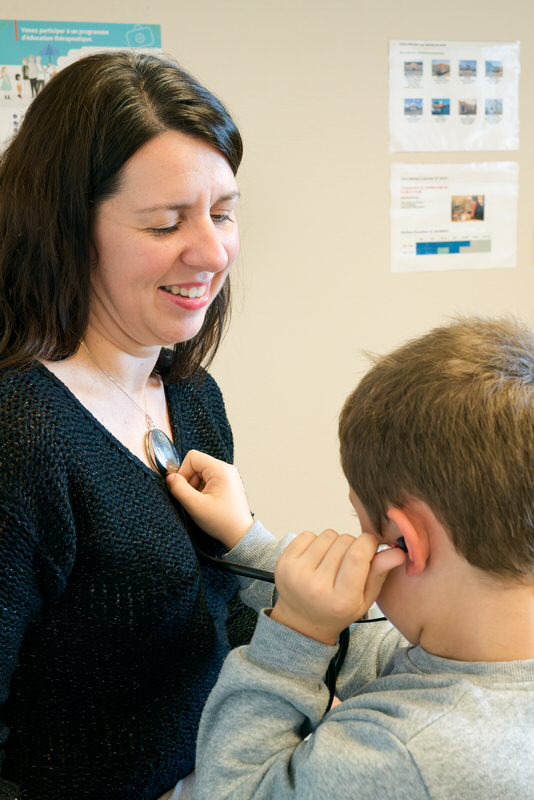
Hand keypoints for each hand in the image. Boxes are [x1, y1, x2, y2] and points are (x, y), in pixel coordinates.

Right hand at [166, 450, 253, 548]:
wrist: (240, 535)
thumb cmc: (223, 522)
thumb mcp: (196, 506)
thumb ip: (179, 489)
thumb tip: (169, 477)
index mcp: (221, 469)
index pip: (192, 457)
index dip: (183, 472)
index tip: (184, 489)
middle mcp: (226, 469)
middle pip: (196, 465)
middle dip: (190, 482)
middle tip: (194, 499)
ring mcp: (228, 476)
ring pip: (201, 474)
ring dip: (196, 488)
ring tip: (202, 503)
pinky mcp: (227, 484)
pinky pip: (208, 481)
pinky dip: (202, 491)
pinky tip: (207, 503)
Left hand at [271, 529, 405, 644]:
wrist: (302, 622)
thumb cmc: (337, 610)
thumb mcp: (365, 599)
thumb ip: (379, 573)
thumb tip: (397, 551)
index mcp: (341, 599)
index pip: (358, 554)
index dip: (368, 542)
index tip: (370, 546)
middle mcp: (316, 587)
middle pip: (344, 541)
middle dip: (352, 544)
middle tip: (348, 561)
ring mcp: (296, 574)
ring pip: (327, 535)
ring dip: (334, 543)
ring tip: (332, 561)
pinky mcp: (283, 563)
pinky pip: (307, 534)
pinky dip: (316, 542)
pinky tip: (316, 559)